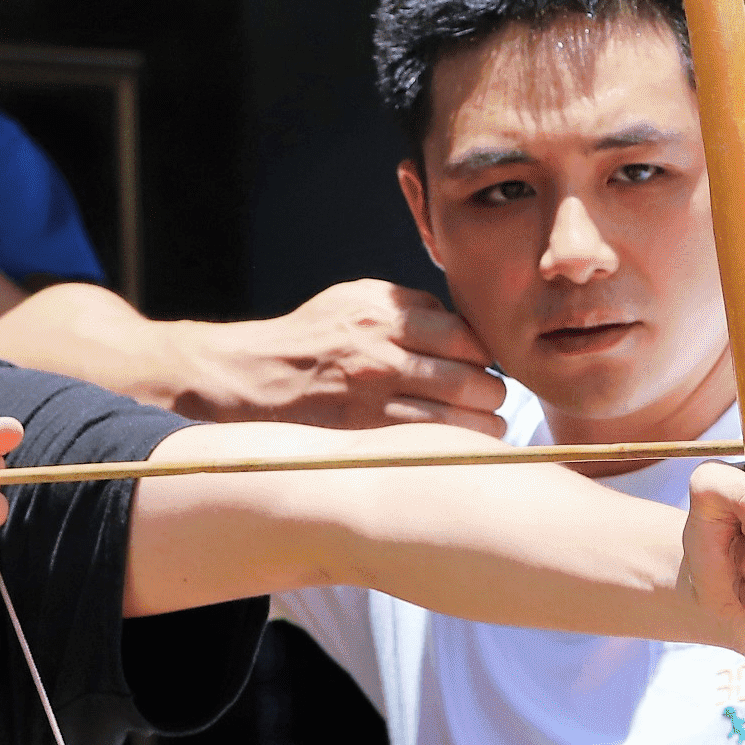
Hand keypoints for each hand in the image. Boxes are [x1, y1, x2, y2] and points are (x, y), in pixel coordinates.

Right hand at [191, 281, 505, 433]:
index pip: (466, 337)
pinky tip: (460, 446)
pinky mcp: (366, 434)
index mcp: (385, 315)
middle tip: (491, 398)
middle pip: (473, 380)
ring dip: (484, 425)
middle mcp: (382, 355)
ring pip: (461, 419)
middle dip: (491, 392)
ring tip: (485, 424)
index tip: (483, 365)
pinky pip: (432, 444)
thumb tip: (464, 326)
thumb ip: (410, 306)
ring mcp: (374, 398)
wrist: (253, 376)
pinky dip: (457, 446)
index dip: (485, 355)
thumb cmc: (313, 336)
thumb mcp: (357, 298)